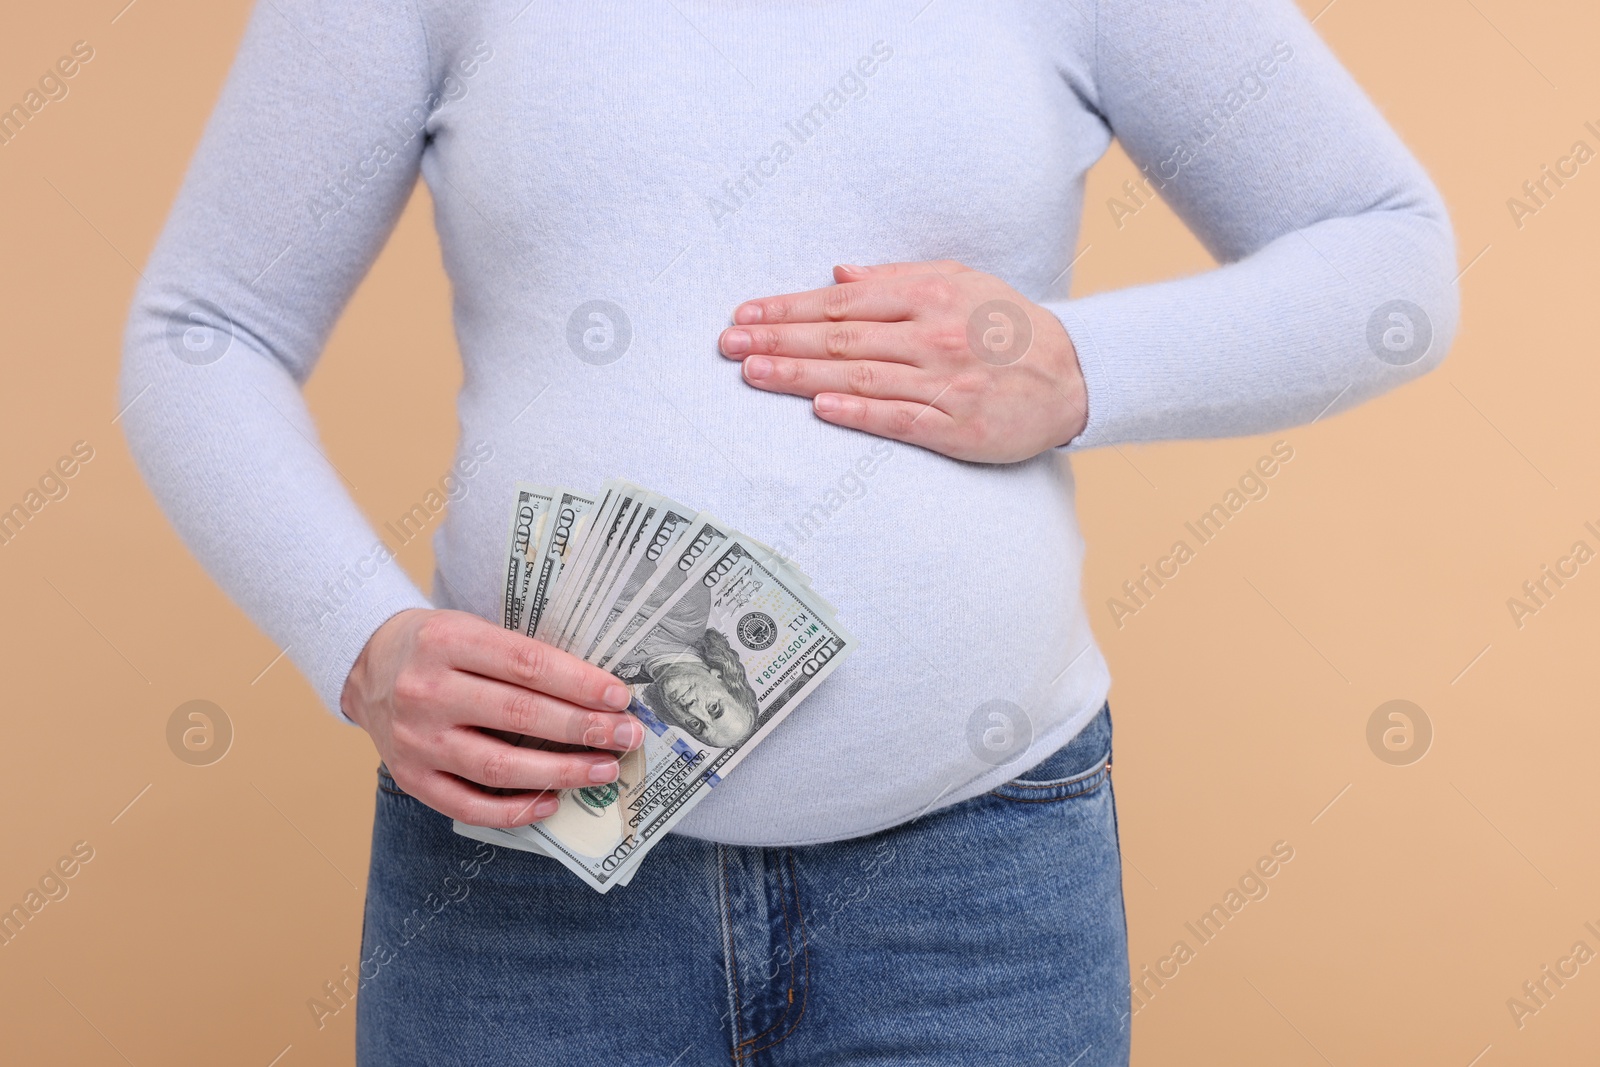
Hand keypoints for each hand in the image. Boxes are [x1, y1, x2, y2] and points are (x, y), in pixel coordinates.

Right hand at [341, 608, 642, 826]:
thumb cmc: (437, 648)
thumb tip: (597, 693)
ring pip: (498, 765)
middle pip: (518, 713)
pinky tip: (552, 802)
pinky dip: (515, 809)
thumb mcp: (472, 628)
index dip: (578, 683)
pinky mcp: (411, 779)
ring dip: (560, 771)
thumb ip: (521, 657)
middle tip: (626, 736)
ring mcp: (415, 739)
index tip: (619, 697)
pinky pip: (468, 805)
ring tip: (603, 770)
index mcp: (446, 641)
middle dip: (582, 728)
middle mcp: (425, 691)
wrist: (367, 667)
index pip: (525, 663)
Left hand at [719, 260, 1087, 462]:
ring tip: (753, 373)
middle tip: (728, 344)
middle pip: (841, 337)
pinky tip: (818, 408)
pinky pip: (898, 418)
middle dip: (779, 339)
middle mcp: (933, 335)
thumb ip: (897, 278)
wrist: (1074, 375)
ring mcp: (945, 382)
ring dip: (801, 375)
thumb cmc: (1007, 326)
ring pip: (859, 376)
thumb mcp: (960, 281)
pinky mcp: (956, 426)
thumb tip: (838, 274)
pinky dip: (857, 412)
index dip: (788, 307)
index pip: (842, 301)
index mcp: (930, 294)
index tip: (745, 313)